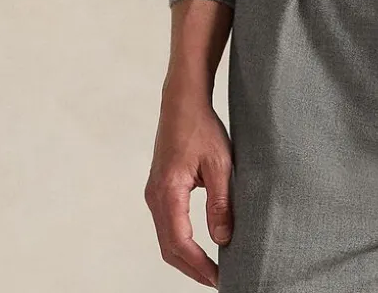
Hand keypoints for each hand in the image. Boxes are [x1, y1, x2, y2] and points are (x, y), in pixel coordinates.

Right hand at [144, 87, 233, 287]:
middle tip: (217, 281)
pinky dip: (182, 243)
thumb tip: (223, 239)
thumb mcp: (219, 163)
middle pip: (169, 248)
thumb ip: (220, 202)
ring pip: (167, 239)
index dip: (199, 266)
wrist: (182, 102)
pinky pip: (168, 225)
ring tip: (211, 270)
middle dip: (192, 269)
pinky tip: (199, 248)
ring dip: (186, 258)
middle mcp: (155, 197)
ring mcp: (154, 194)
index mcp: (168, 192)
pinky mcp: (159, 190)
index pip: (180, 243)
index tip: (219, 279)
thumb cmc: (202, 127)